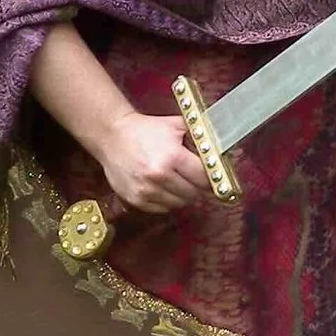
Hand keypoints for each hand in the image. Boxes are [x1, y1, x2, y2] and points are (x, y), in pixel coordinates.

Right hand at [92, 111, 212, 213]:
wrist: (112, 136)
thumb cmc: (145, 130)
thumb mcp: (176, 125)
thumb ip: (200, 135)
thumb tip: (223, 144)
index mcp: (173, 157)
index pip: (205, 178)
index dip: (212, 178)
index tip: (215, 178)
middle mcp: (160, 176)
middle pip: (194, 194)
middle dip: (198, 187)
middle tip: (195, 179)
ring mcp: (147, 190)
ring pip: (180, 204)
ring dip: (183, 195)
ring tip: (178, 181)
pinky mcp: (136, 199)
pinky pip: (162, 209)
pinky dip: (167, 201)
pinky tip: (163, 187)